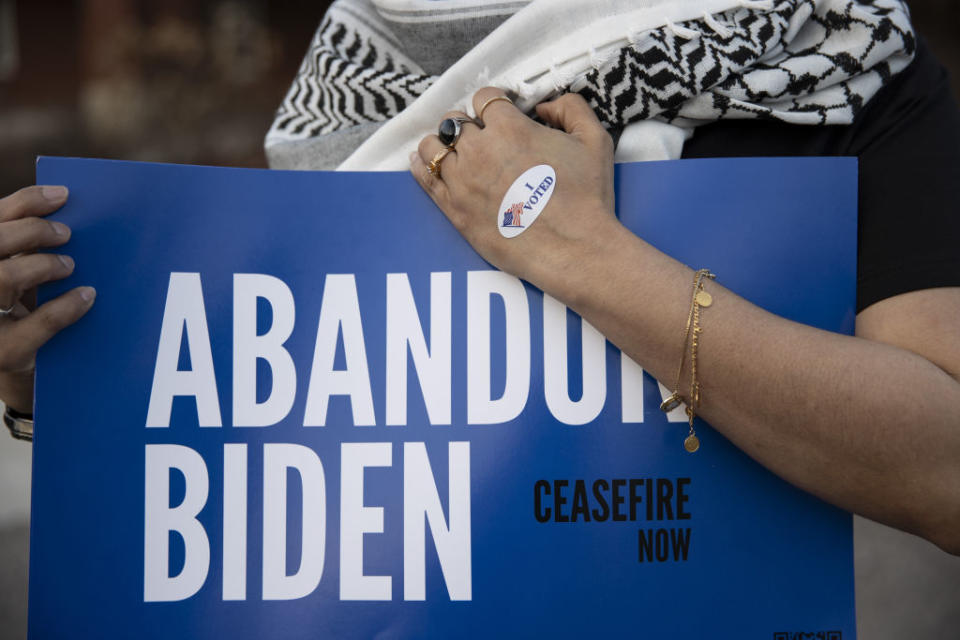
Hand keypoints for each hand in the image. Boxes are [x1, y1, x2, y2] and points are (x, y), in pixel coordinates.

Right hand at [0, 186, 95, 412]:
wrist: (11, 364)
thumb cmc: (14, 307)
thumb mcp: (13, 271)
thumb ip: (22, 244)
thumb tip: (62, 206)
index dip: (24, 202)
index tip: (63, 195)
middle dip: (31, 231)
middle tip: (66, 233)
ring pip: (2, 278)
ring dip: (42, 264)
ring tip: (69, 264)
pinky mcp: (4, 351)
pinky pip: (37, 322)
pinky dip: (66, 305)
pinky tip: (87, 296)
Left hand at [410, 88, 620, 298]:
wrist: (573, 249)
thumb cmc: (587, 198)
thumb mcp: (595, 140)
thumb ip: (571, 109)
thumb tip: (545, 106)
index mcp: (510, 128)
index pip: (485, 98)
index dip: (493, 105)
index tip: (499, 117)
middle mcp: (480, 150)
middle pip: (455, 121)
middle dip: (468, 126)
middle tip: (481, 139)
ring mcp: (462, 180)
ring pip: (433, 146)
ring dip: (443, 144)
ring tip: (455, 153)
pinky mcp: (454, 209)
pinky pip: (424, 177)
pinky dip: (422, 165)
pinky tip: (425, 163)